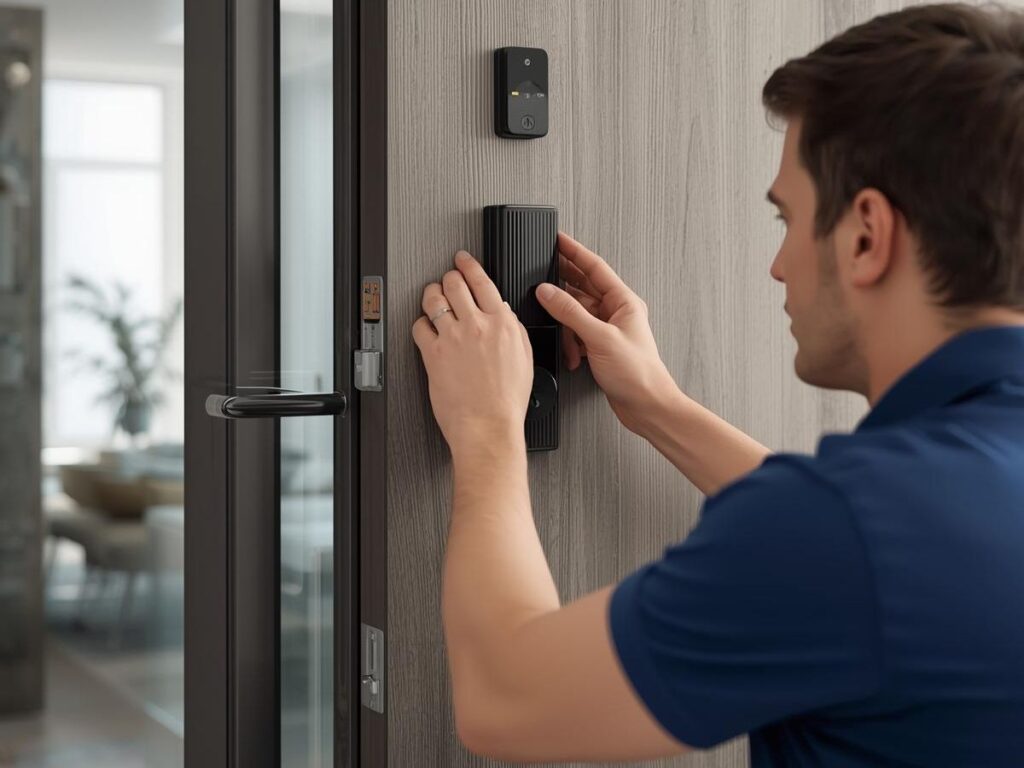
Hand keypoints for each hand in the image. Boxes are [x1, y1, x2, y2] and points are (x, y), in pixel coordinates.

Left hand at [412, 251, 532, 454]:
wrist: (488, 426)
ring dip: (431, 293)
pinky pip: (419, 327)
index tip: (463, 260)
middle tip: (446, 278)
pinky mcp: (433, 353)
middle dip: (448, 277)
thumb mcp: (524, 359)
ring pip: (434, 299)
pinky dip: (420, 324)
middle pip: (454, 283)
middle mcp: (477, 326)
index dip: (469, 265)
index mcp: (503, 324)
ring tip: (431, 296)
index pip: (482, 281)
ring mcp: (453, 338)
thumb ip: (513, 331)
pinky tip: (425, 328)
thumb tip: (502, 314)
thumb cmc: (506, 402)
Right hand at [535, 232, 677, 434]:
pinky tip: (573, 356)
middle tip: (541, 276)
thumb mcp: (599, 337)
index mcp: (623, 301)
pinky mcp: (601, 347)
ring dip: (567, 326)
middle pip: (583, 288)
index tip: (557, 239)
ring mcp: (608, 330)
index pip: (594, 267)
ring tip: (564, 337)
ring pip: (577, 314)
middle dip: (562, 286)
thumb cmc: (638, 373)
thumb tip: (547, 292)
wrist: (647, 406)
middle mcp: (617, 312)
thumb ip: (570, 313)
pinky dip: (571, 344)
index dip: (574, 251)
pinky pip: (578, 334)